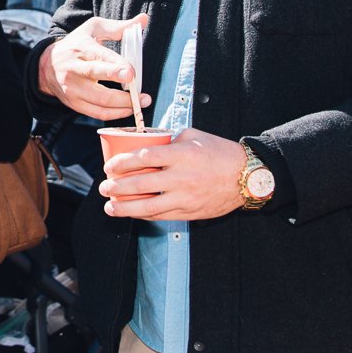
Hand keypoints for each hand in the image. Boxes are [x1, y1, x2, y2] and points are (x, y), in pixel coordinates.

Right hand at [37, 15, 151, 120]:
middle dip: (119, 88)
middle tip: (140, 93)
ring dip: (124, 105)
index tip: (131, 72)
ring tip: (142, 102)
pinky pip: (97, 113)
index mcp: (81, 48)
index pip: (98, 56)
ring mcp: (72, 88)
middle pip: (96, 78)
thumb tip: (144, 19)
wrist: (46, 65)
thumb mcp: (92, 29)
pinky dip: (115, 114)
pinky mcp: (74, 103)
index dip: (115, 66)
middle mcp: (74, 69)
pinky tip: (129, 109)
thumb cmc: (76, 45)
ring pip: (99, 100)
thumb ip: (118, 27)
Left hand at [99, 128, 246, 220]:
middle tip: (103, 187)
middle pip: (142, 185)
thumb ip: (168, 140)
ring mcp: (186, 198)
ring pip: (149, 207)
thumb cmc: (219, 152)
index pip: (144, 158)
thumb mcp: (193, 136)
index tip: (109, 166)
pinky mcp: (191, 212)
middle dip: (118, 187)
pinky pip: (162, 216)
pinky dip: (144, 216)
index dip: (122, 163)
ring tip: (110, 207)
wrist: (247, 176)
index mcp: (181, 155)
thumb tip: (145, 142)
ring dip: (126, 208)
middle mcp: (182, 178)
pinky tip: (132, 213)